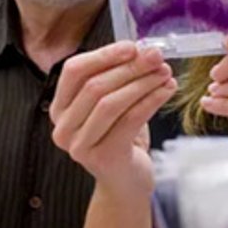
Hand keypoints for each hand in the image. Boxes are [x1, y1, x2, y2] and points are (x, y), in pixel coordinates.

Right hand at [50, 41, 177, 198]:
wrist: (126, 181)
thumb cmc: (120, 138)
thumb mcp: (112, 105)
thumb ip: (117, 78)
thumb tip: (143, 50)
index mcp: (60, 108)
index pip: (74, 71)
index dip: (103, 55)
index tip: (132, 47)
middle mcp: (63, 128)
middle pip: (94, 86)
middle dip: (130, 67)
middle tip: (156, 57)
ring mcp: (80, 146)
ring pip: (111, 102)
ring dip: (143, 83)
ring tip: (165, 72)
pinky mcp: (103, 157)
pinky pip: (129, 120)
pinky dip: (151, 100)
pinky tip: (167, 90)